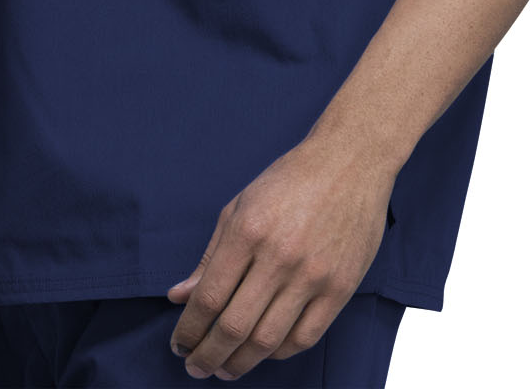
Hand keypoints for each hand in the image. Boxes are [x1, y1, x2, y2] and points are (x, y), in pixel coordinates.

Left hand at [165, 135, 393, 380]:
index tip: (178, 344)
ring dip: (240, 362)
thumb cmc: (290, 179)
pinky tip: (263, 352)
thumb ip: (210, 256)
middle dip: (207, 354)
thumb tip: (179, 296)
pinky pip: (305, 337)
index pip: (209, 297)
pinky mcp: (341, 287)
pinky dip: (279, 352)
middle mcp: (279, 256)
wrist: (351, 161)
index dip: (189, 329)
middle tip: (195, 366)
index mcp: (248, 230)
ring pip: (268, 340)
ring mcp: (313, 274)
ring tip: (224, 368)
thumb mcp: (240, 205)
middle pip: (234, 326)